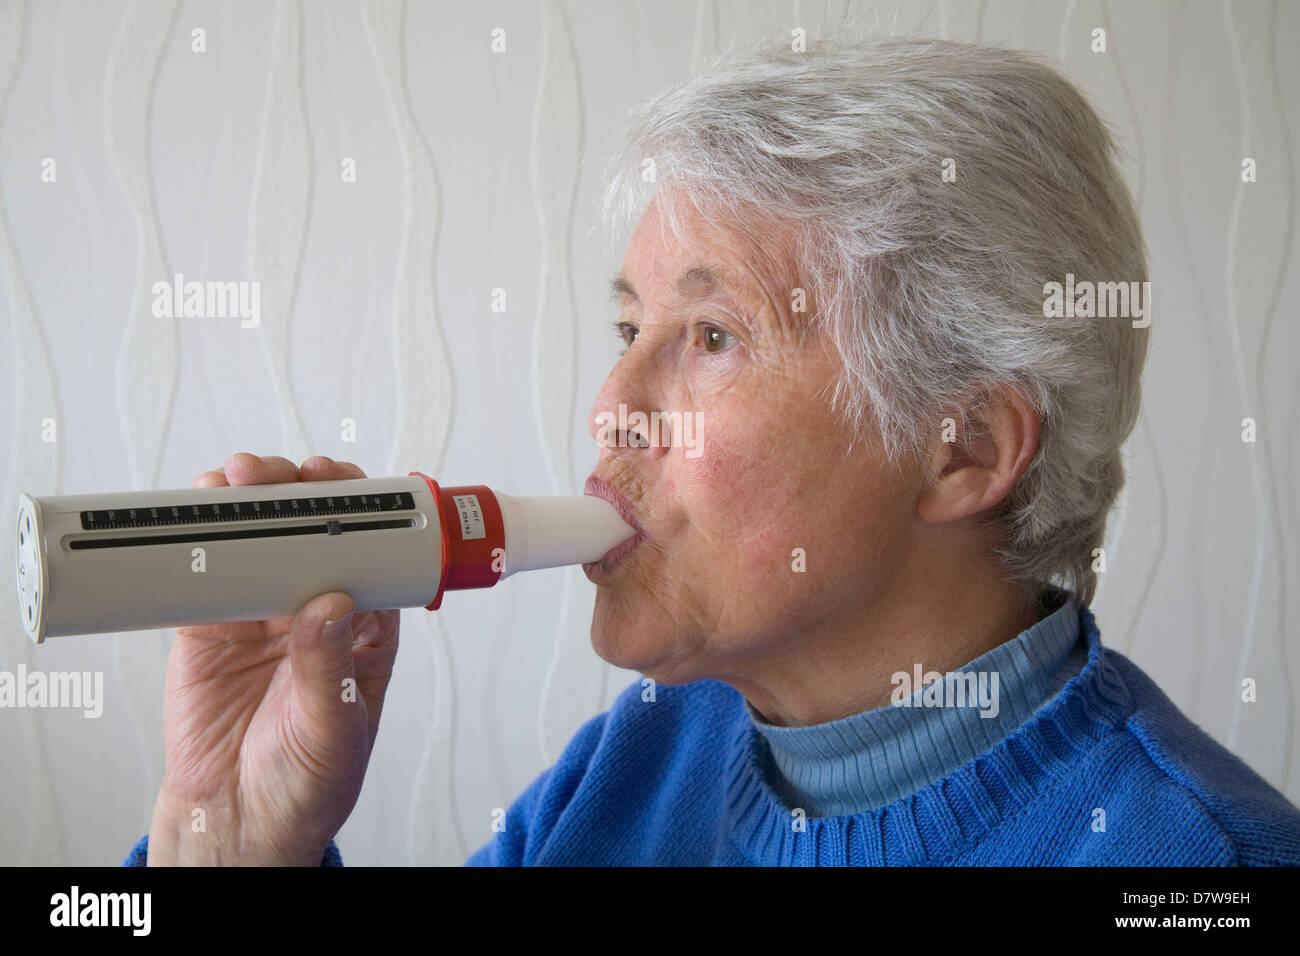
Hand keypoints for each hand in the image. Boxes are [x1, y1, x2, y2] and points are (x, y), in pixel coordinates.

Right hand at [146, 453, 400, 864]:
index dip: (359, 510)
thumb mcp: (332, 729)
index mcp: (364, 628)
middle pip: (312, 532)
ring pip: (257, 540)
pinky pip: (204, 571)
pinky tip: (194, 517)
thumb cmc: (306, 783)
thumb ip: (329, 669)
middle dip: (297, 491)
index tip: (342, 481)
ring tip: (232, 481)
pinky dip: (195, 540)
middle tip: (277, 474)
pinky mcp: (208, 626)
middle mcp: (314, 609)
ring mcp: (260, 613)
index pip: (371, 552)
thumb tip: (331, 603)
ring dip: (246, 502)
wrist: (237, 822)